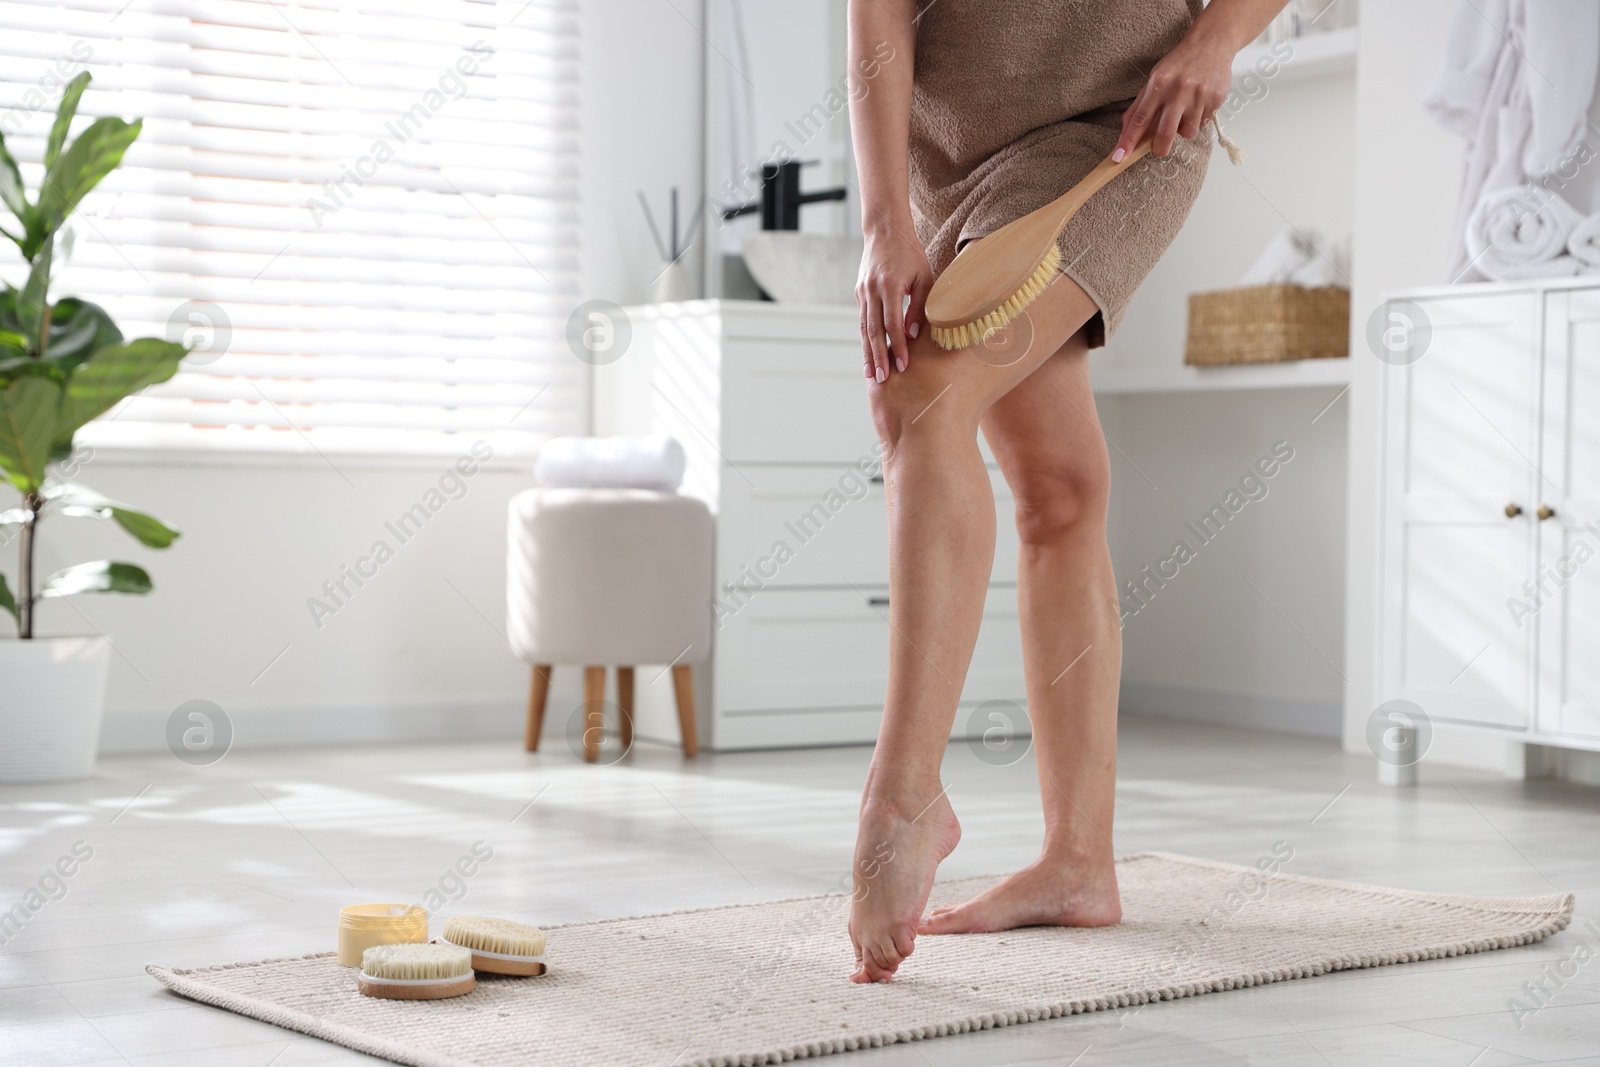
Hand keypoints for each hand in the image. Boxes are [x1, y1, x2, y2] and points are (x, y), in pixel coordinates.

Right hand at [856, 219, 931, 381]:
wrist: (884, 230)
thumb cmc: (910, 253)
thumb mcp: (924, 277)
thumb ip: (920, 306)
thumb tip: (913, 334)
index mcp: (889, 285)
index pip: (892, 323)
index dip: (897, 346)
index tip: (903, 365)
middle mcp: (872, 290)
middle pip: (873, 330)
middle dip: (878, 356)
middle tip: (882, 379)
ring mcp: (862, 292)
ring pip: (863, 328)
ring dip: (867, 353)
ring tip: (871, 374)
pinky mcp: (859, 293)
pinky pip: (862, 321)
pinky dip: (865, 339)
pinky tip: (869, 355)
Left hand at [1114, 38, 1231, 160]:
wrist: (1211, 43)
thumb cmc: (1179, 63)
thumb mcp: (1155, 78)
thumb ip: (1140, 106)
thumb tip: (1125, 133)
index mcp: (1158, 84)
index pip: (1139, 119)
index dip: (1128, 141)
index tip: (1119, 157)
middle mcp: (1178, 90)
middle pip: (1165, 133)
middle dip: (1160, 148)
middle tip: (1159, 148)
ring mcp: (1198, 96)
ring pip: (1187, 132)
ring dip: (1182, 130)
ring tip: (1184, 113)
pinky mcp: (1215, 99)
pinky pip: (1203, 124)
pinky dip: (1197, 120)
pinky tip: (1198, 104)